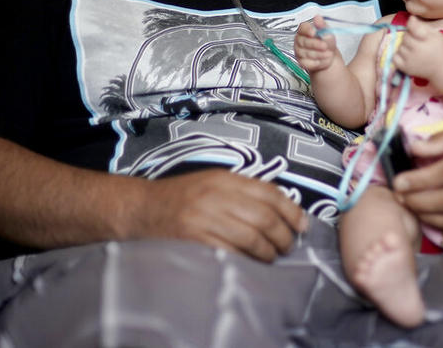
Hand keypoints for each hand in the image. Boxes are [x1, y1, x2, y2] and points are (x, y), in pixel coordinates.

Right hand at [135, 168, 307, 262]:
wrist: (141, 209)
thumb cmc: (181, 197)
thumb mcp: (213, 182)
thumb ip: (244, 191)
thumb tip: (284, 209)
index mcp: (224, 179)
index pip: (269, 192)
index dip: (292, 211)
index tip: (302, 225)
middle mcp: (216, 196)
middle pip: (264, 217)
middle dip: (283, 235)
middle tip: (288, 246)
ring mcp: (203, 219)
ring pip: (251, 237)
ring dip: (268, 252)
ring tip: (272, 257)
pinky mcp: (193, 241)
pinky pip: (230, 253)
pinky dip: (246, 261)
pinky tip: (251, 264)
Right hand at [294, 15, 338, 72]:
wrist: (329, 55)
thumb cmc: (326, 42)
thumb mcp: (328, 32)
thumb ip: (322, 25)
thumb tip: (317, 17)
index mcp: (305, 30)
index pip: (302, 28)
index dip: (307, 30)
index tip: (314, 32)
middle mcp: (299, 40)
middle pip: (304, 41)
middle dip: (316, 44)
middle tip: (325, 46)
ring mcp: (299, 51)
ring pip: (307, 53)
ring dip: (320, 54)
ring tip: (328, 54)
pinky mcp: (301, 62)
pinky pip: (307, 63)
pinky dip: (317, 62)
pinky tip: (323, 60)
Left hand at [393, 15, 442, 79]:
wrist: (442, 68)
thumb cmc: (440, 49)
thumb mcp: (436, 34)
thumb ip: (422, 26)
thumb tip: (411, 18)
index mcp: (426, 40)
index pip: (411, 27)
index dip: (412, 25)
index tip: (415, 27)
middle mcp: (417, 51)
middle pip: (405, 37)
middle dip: (409, 36)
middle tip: (418, 41)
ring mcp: (410, 60)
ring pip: (400, 47)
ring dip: (405, 46)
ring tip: (414, 49)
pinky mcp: (406, 68)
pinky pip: (395, 57)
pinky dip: (399, 55)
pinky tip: (407, 55)